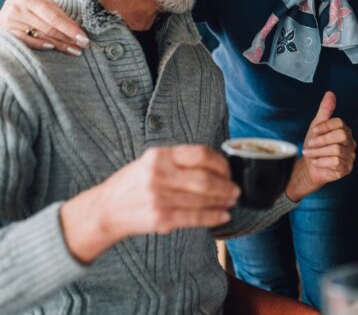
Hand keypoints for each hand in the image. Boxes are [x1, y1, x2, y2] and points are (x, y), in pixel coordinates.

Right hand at [0, 0, 89, 54]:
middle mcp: (18, 9)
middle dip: (68, 39)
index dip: (70, 29)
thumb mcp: (44, 6)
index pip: (54, 17)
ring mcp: (10, 22)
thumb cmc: (33, 9)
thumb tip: (80, 30)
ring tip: (74, 51)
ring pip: (40, 36)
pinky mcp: (7, 33)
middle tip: (83, 46)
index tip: (84, 38)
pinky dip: (39, 45)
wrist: (8, 11)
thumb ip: (59, 14)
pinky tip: (52, 49)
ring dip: (59, 45)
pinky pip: (25, 42)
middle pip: (49, 28)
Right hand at [60, 145, 239, 262]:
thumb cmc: (133, 184)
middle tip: (235, 189)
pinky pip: (195, 217)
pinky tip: (222, 216)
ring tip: (231, 201)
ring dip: (222, 201)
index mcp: (160, 155)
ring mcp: (160, 197)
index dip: (220, 163)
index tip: (228, 170)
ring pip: (202, 199)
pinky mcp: (160, 218)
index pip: (200, 154)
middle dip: (226, 185)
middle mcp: (159, 174)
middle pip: (205, 179)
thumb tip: (215, 165)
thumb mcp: (151, 162)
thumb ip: (178, 160)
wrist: (106, 209)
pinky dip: (213, 217)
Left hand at [285, 91, 355, 201]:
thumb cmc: (314, 146)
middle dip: (322, 140)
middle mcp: (350, 142)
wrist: (309, 168)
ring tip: (309, 154)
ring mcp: (350, 156)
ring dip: (318, 152)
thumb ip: (325, 111)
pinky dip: (321, 162)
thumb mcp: (316, 126)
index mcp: (344, 130)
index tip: (313, 131)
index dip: (325, 126)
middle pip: (341, 135)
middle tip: (310, 143)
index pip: (340, 123)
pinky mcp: (346, 168)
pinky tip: (316, 162)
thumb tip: (330, 93)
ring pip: (336, 149)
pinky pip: (335, 162)